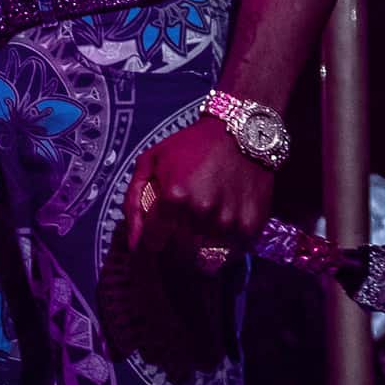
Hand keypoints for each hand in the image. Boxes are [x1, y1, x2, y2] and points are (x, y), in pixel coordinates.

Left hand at [126, 121, 273, 260]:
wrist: (239, 132)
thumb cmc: (190, 146)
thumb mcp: (150, 161)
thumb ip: (134, 201)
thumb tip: (133, 243)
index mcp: (174, 197)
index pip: (153, 242)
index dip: (153, 237)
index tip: (158, 229)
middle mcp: (201, 212)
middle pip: (179, 250)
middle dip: (176, 239)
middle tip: (183, 218)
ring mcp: (228, 221)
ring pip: (205, 251)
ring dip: (203, 238)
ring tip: (207, 211)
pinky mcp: (251, 225)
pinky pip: (231, 248)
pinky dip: (226, 238)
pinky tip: (226, 214)